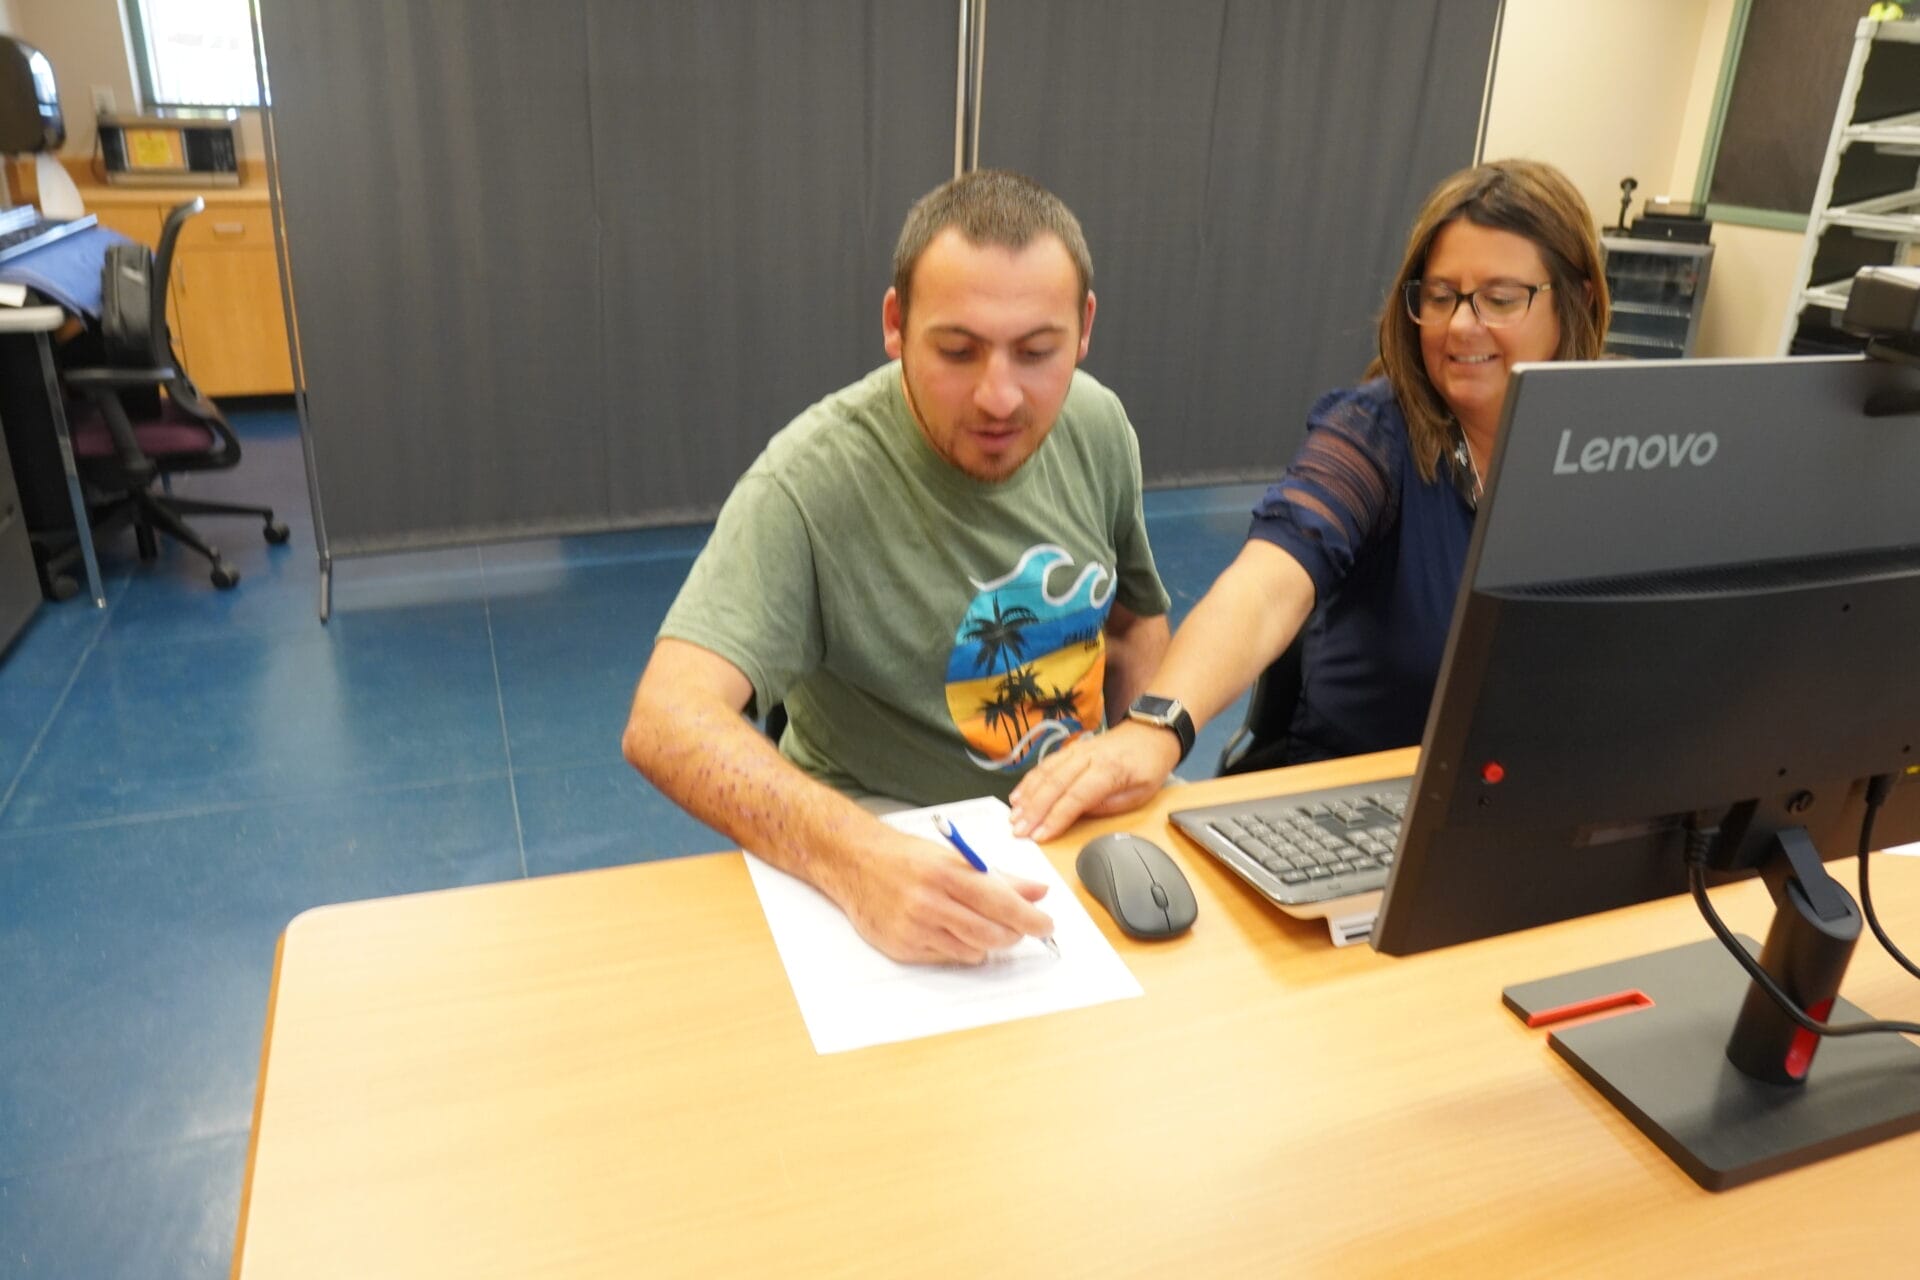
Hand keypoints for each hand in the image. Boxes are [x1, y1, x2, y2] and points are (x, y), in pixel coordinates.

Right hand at [835, 831, 1055, 964]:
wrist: (855, 863)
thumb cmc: (907, 858)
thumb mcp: (953, 858)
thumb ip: (998, 877)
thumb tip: (1037, 892)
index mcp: (946, 874)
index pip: (1000, 902)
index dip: (1029, 918)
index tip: (1046, 925)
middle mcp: (930, 902)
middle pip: (991, 933)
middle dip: (1013, 934)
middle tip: (1019, 928)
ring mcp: (915, 928)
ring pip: (973, 950)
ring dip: (988, 943)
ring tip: (981, 925)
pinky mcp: (904, 948)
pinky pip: (948, 958)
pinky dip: (960, 948)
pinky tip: (950, 930)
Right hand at [1009, 721, 1181, 841]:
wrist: (1151, 731)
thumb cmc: (1149, 766)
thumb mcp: (1141, 793)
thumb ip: (1109, 805)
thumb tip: (1078, 814)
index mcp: (1109, 770)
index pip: (1076, 796)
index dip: (1056, 818)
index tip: (1039, 836)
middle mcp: (1088, 756)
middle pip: (1055, 784)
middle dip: (1033, 810)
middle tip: (1017, 831)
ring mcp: (1076, 750)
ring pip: (1045, 772)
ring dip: (1027, 796)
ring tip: (1013, 817)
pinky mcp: (1070, 748)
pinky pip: (1045, 764)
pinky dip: (1029, 781)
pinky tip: (1018, 796)